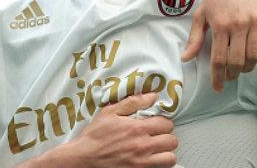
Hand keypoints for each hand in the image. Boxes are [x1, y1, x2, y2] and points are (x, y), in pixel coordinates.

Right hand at [21, 93, 176, 167]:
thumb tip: (152, 96)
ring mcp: (142, 161)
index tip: (156, 123)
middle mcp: (143, 145)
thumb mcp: (110, 112)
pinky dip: (159, 163)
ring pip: (170, 157)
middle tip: (157, 135)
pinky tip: (151, 158)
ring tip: (156, 148)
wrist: (85, 157)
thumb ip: (133, 102)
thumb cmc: (96, 135)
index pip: (166, 124)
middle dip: (166, 136)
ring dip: (165, 152)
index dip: (163, 122)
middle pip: (172, 141)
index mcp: (137, 128)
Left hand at [182, 0, 256, 91]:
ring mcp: (256, 21)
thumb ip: (195, 37)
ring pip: (254, 56)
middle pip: (237, 61)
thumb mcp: (202, 13)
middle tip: (230, 76)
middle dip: (233, 74)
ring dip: (248, 67)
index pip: (219, 59)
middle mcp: (239, 24)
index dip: (218, 77)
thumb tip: (185, 58)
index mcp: (220, 24)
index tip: (218, 87)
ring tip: (242, 68)